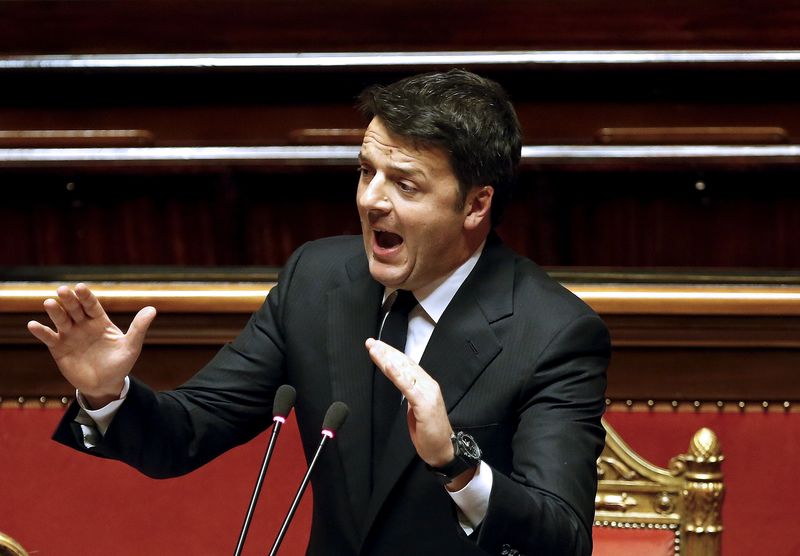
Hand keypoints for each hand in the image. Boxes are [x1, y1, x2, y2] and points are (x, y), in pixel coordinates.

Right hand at [27, 283, 155, 407]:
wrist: (105, 385)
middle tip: (62, 290)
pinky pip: (48, 337)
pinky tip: (33, 325)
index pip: (92, 305)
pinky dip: (41, 331)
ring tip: (49, 303)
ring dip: (55, 311)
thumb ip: (139, 328)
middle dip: (69, 299)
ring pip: (61, 320)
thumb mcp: (131, 346)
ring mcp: (70, 335)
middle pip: (75, 309)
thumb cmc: (120, 364)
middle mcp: (83, 325)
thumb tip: (153, 309)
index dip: (86, 297)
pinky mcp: (58, 348)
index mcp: (100, 321)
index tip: (80, 288)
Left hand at [365, 338, 454, 466]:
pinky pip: (408, 386)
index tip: (377, 346)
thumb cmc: (429, 431)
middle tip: (371, 343)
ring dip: (388, 359)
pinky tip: (389, 365)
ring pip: (405, 371)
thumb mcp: (415, 408)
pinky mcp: (424, 403)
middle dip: (387, 352)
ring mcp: (427, 393)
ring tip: (375, 350)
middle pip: (404, 364)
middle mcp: (428, 384)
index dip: (392, 354)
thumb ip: (410, 392)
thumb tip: (399, 381)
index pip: (406, 364)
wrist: (443, 449)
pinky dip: (398, 374)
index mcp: (425, 385)